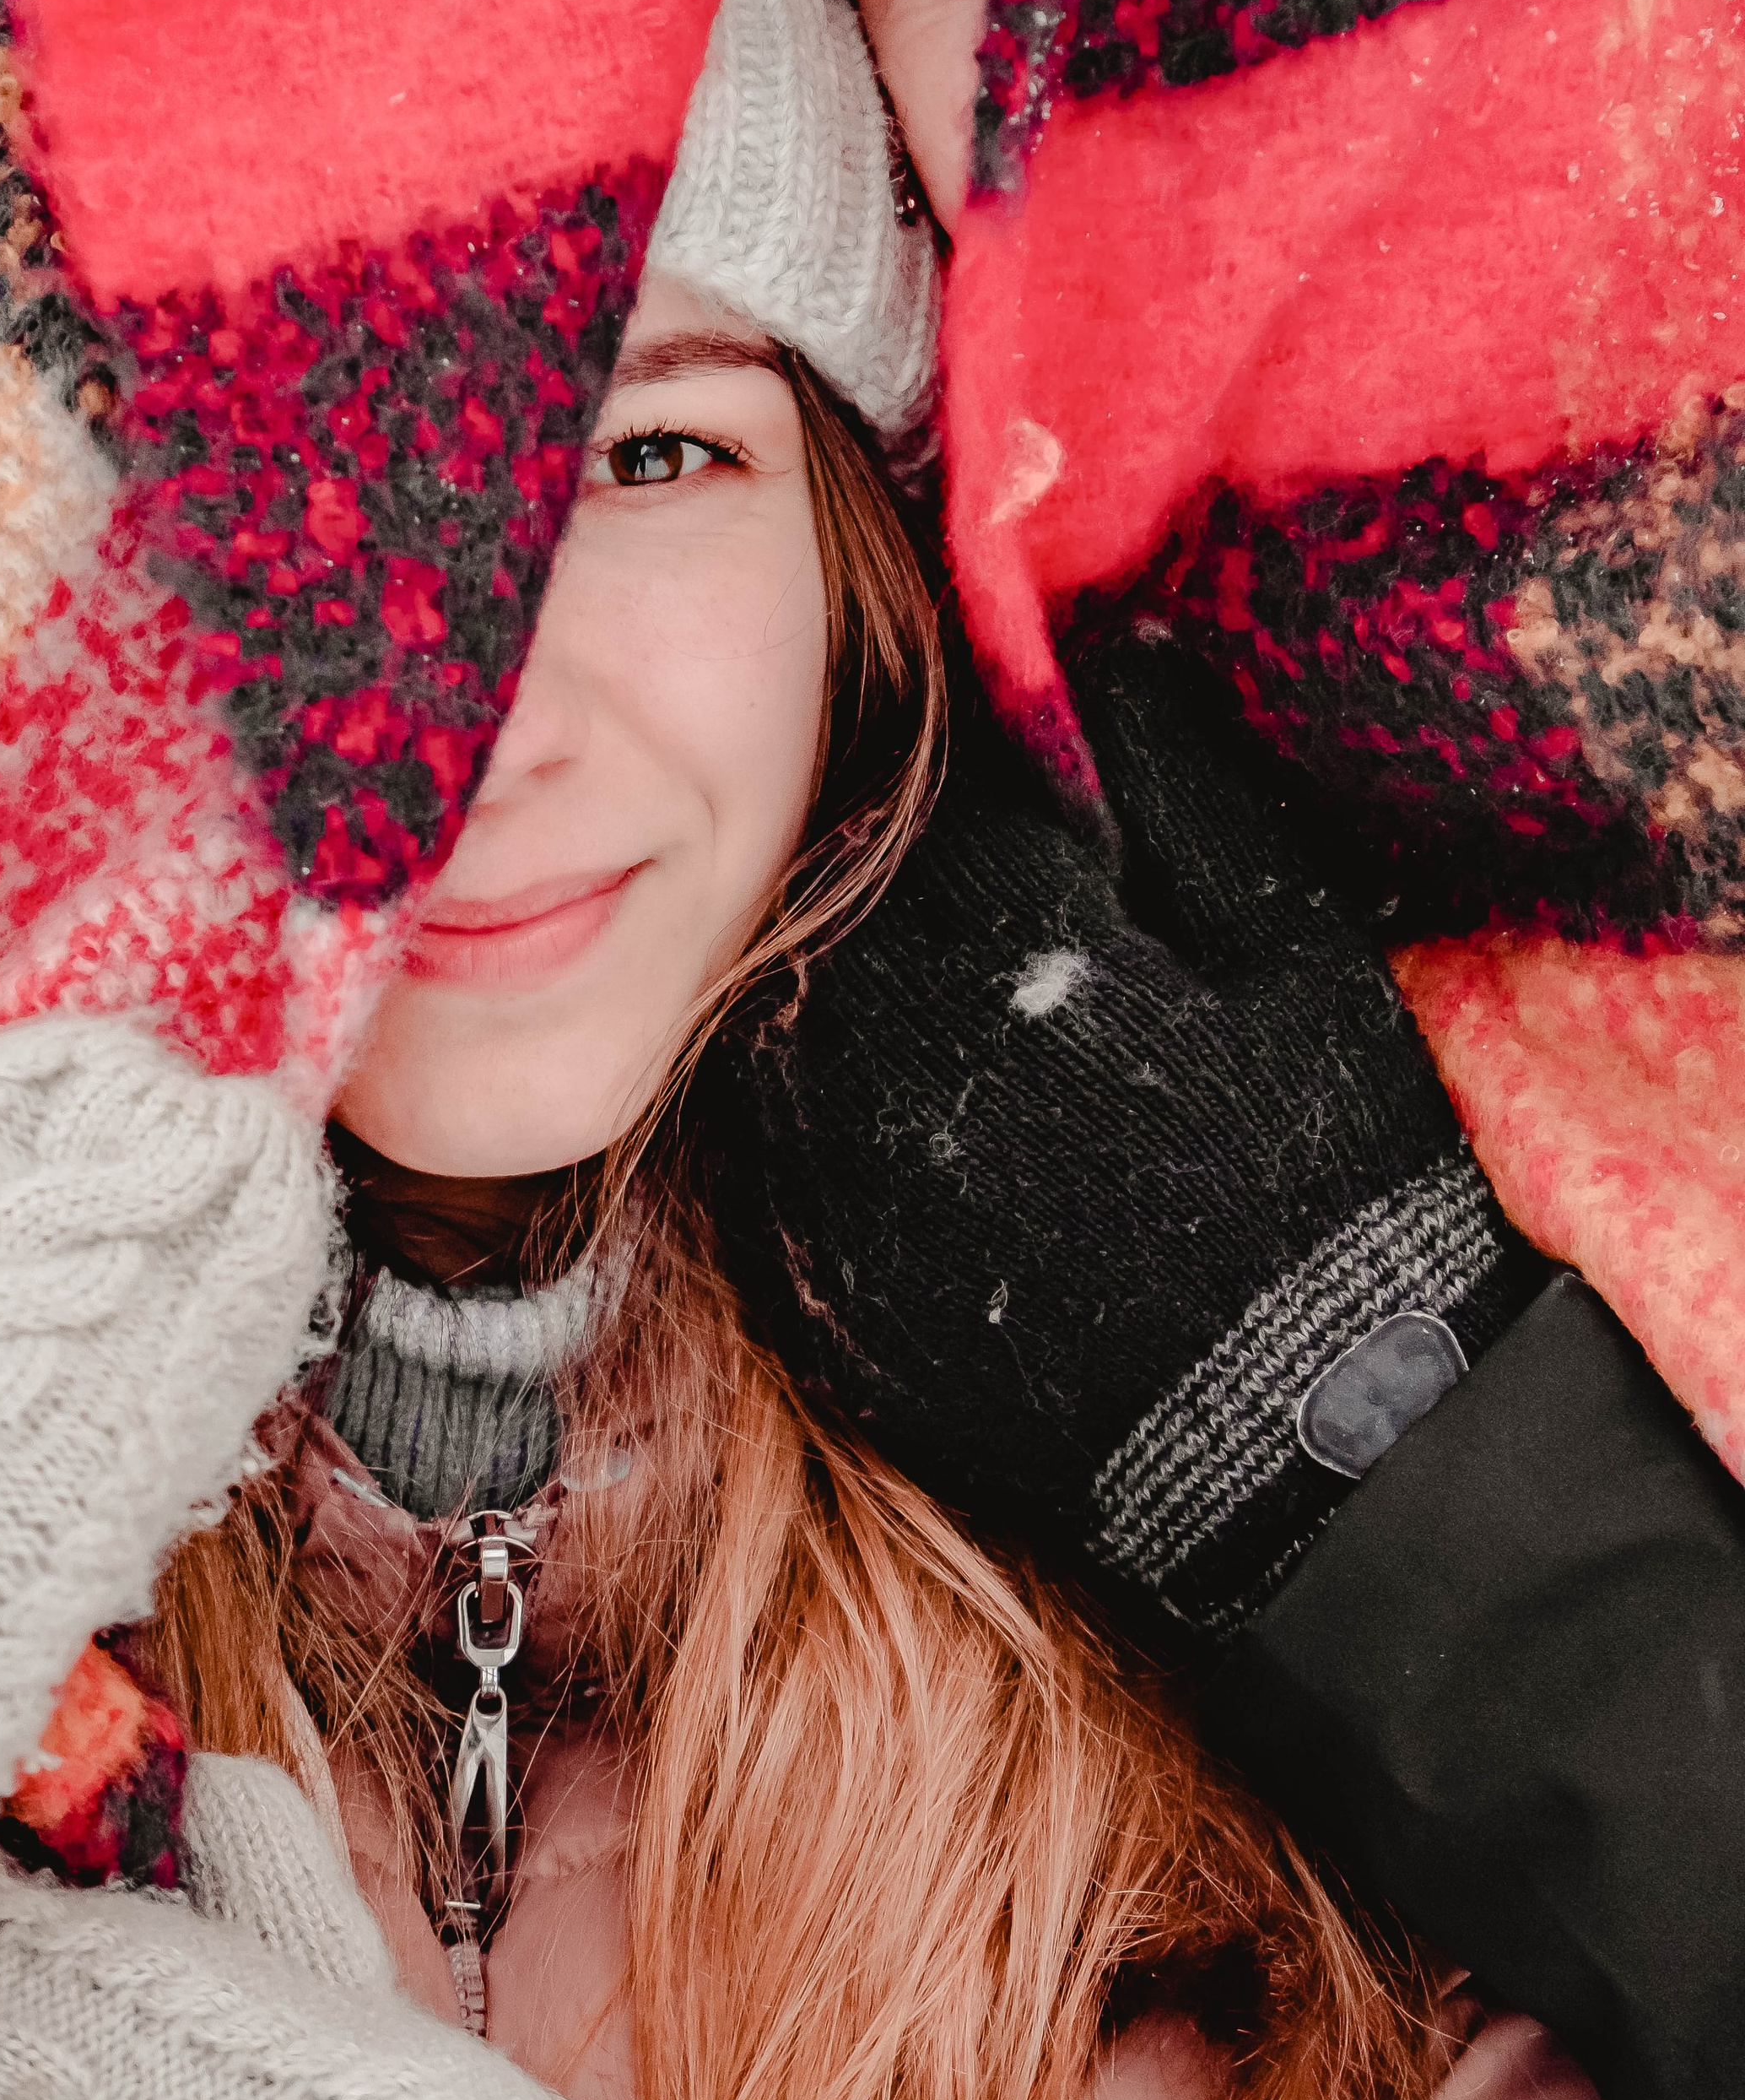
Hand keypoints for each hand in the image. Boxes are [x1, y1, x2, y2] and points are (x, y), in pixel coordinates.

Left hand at [701, 635, 1542, 1639]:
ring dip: (855, 995)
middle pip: (837, 896)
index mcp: (994, 938)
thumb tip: (1109, 654)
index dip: (997, 790)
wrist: (1306, 1444)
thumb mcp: (1296, 949)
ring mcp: (823, 1173)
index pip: (944, 791)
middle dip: (909, 884)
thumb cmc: (1325, 1176)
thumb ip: (1184, 783)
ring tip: (966, 1032)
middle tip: (999, 928)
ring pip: (784, 1015)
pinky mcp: (813, 1279)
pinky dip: (828, 1113)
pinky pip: (774, 1146)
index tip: (1043, 816)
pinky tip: (921, 1128)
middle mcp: (871, 1046)